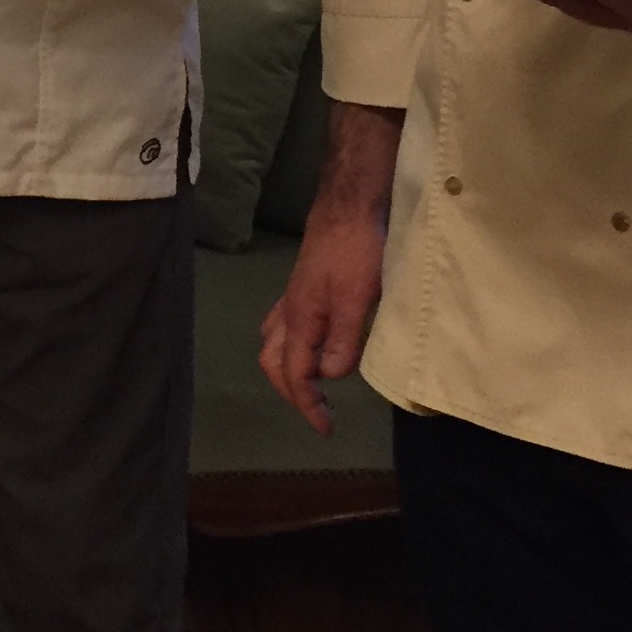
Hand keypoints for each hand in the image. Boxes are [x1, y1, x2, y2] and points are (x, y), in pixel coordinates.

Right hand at [259, 101, 401, 434]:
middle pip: (273, 360)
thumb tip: (328, 377)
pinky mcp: (306, 284)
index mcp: (300, 318)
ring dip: (289, 368)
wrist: (351, 202)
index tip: (326, 429)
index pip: (294, 373)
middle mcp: (290, 310)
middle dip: (291, 391)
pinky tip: (317, 341)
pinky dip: (295, 345)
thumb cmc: (356, 248)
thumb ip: (343, 339)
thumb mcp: (357, 297)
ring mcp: (295, 295)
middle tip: (320, 412)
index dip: (307, 405)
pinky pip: (286, 324)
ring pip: (275, 340)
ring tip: (314, 383)